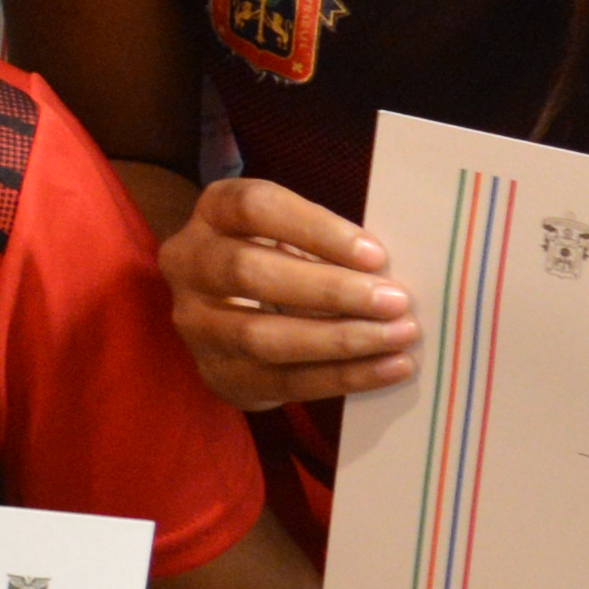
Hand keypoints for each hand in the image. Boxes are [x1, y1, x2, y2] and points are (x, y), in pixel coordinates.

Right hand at [161, 179, 422, 410]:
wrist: (229, 318)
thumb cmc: (278, 261)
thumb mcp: (289, 236)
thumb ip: (328, 245)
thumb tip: (390, 273)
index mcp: (214, 213)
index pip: (255, 208)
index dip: (316, 229)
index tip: (376, 255)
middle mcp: (189, 263)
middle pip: (249, 272)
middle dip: (331, 290)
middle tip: (395, 301)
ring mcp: (196, 324)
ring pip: (262, 336)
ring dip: (340, 339)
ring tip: (398, 336)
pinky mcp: (219, 372)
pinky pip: (283, 380)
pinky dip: (344, 376)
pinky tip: (390, 367)